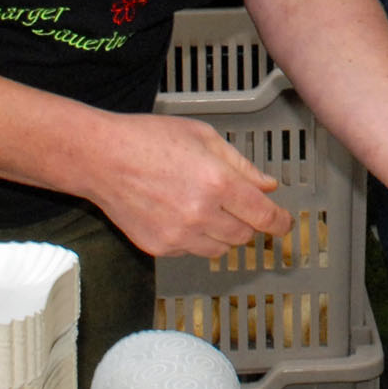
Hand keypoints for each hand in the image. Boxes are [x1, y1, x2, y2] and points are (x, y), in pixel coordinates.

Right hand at [84, 112, 293, 257]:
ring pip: (221, 249)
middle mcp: (201, 214)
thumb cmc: (149, 139)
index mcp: (217, 182)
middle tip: (238, 206)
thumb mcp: (204, 138)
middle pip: (244, 235)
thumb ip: (241, 165)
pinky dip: (196, 238)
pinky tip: (181, 213)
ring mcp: (179, 235)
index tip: (285, 224)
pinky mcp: (159, 248)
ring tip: (205, 206)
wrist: (102, 158)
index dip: (279, 222)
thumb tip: (268, 186)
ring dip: (224, 233)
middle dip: (249, 223)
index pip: (263, 215)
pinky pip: (192, 251)